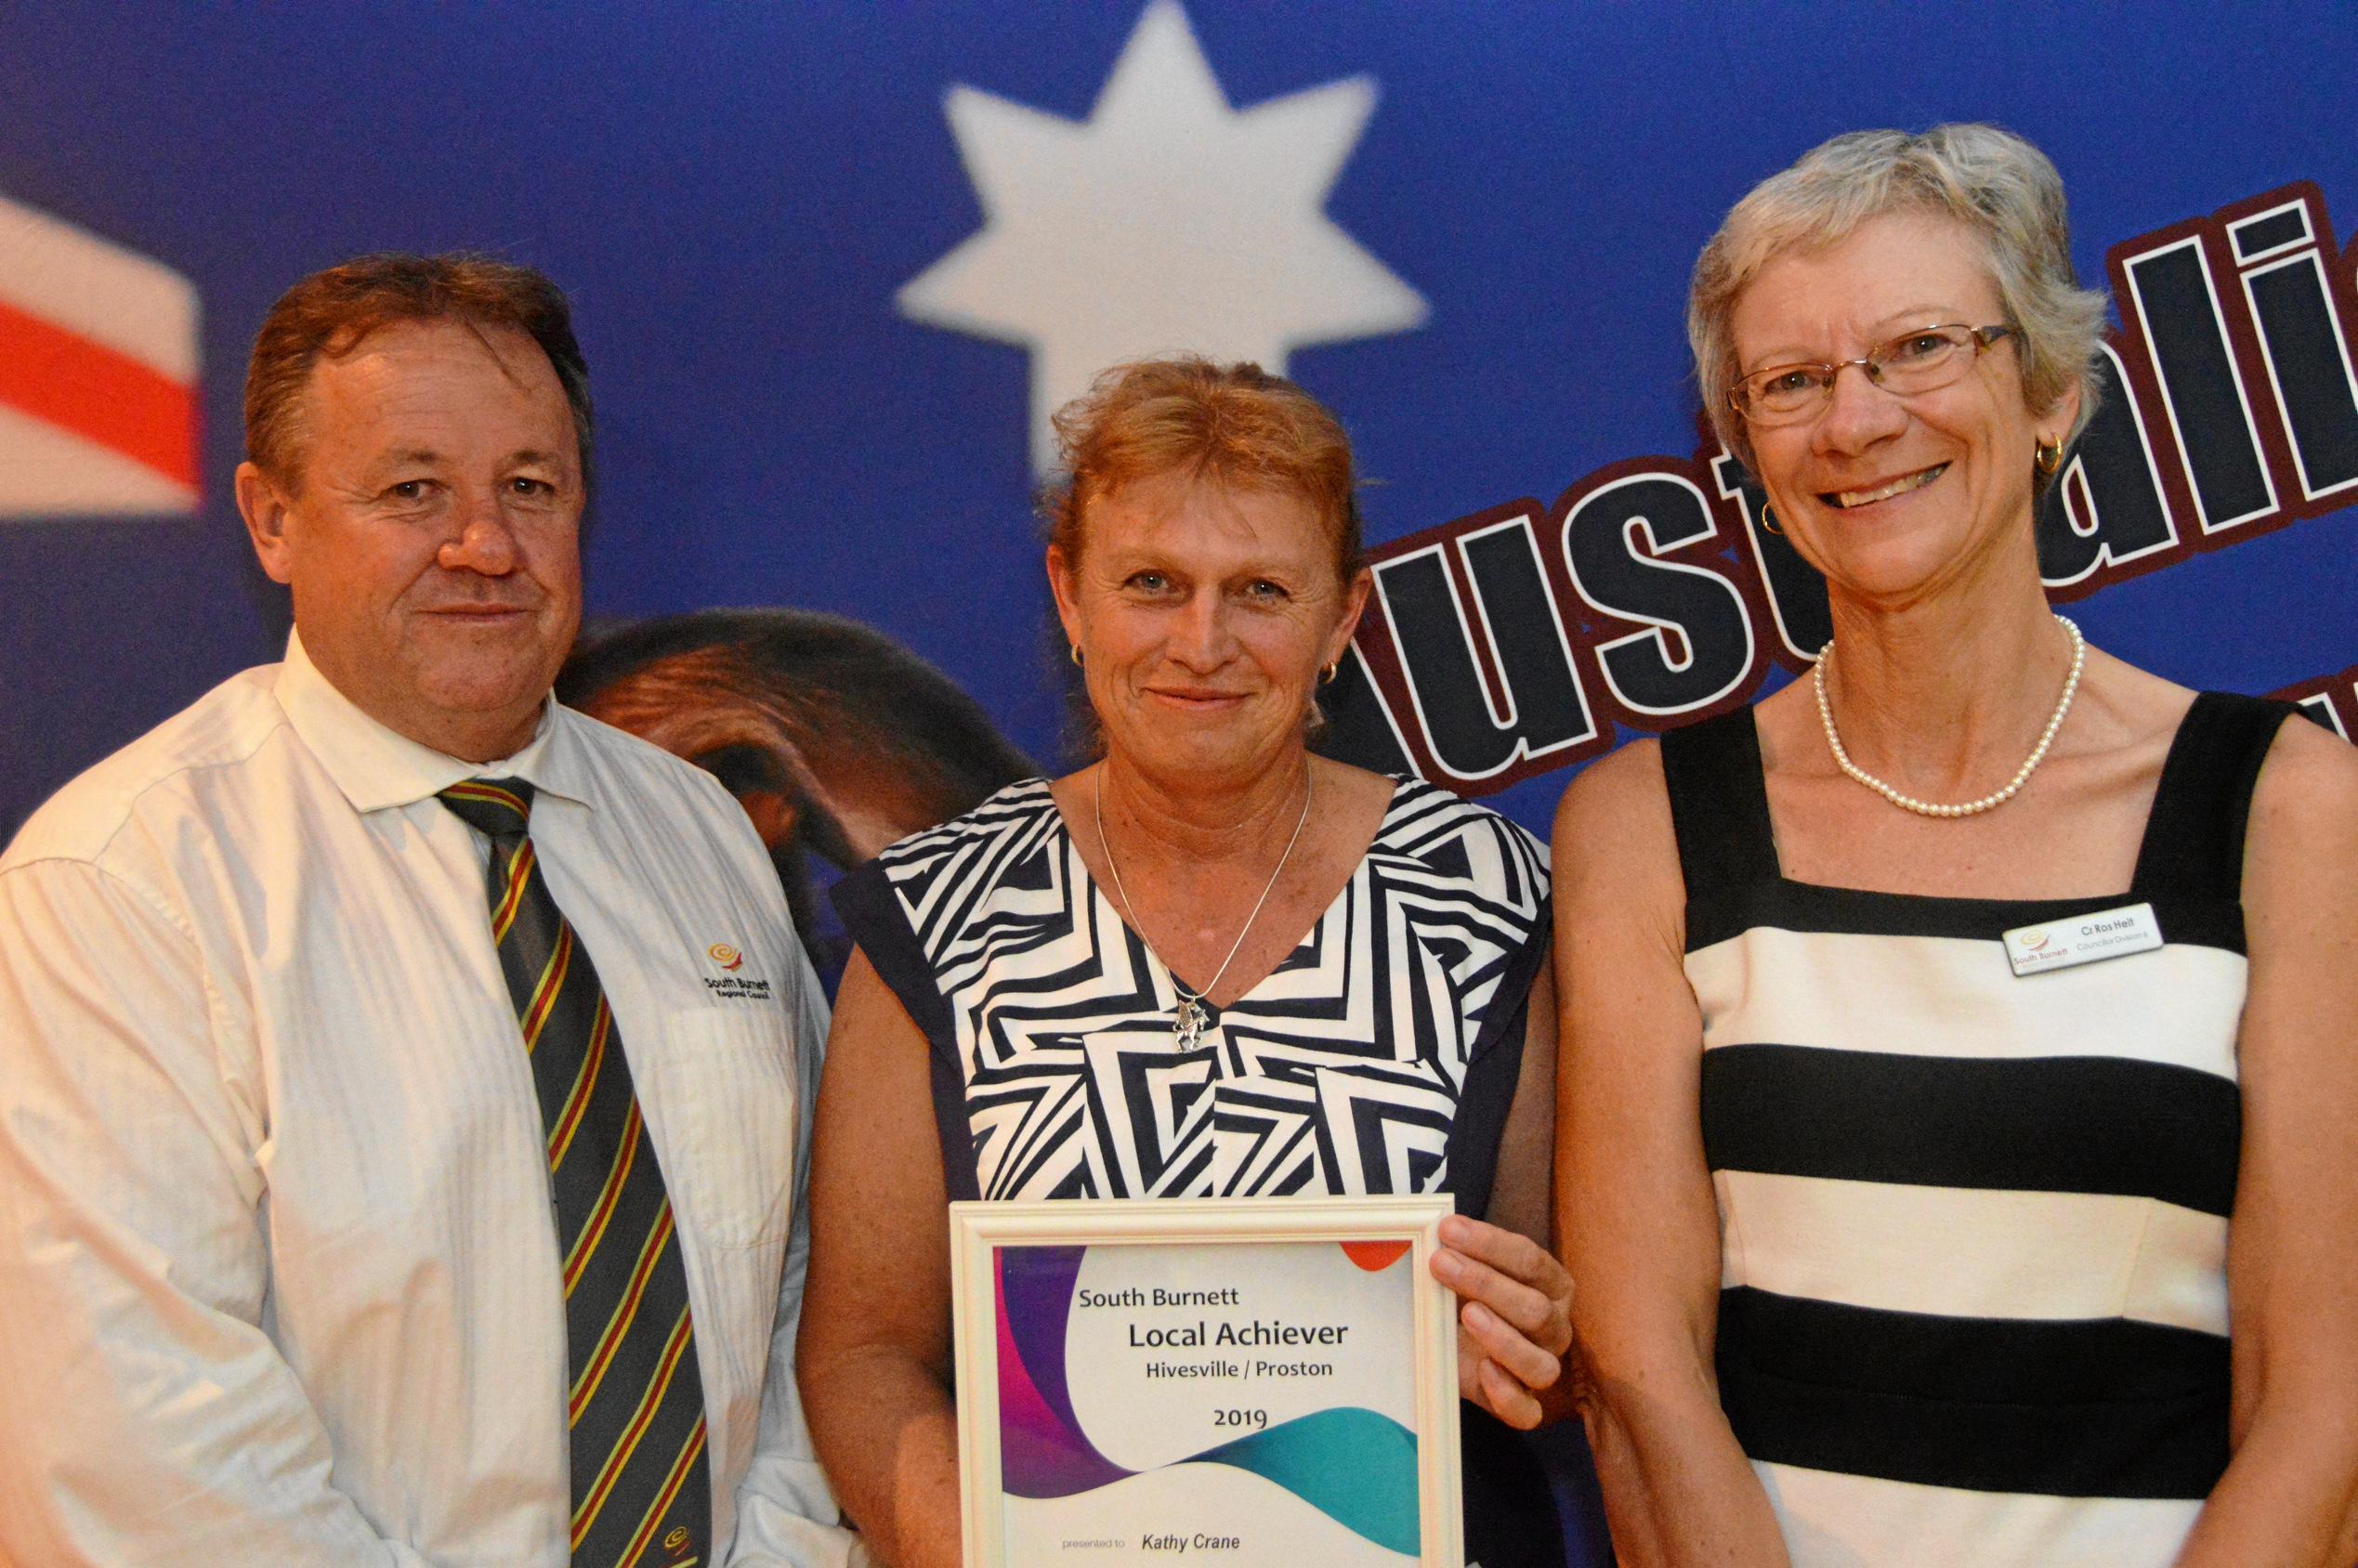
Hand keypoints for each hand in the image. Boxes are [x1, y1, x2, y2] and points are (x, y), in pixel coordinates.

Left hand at [1428, 1213, 1574, 1429]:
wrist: (1462, 1344)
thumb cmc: (1467, 1297)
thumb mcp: (1466, 1271)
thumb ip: (1458, 1252)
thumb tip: (1429, 1229)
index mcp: (1552, 1285)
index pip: (1531, 1261)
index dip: (1489, 1244)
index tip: (1447, 1230)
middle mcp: (1555, 1327)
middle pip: (1535, 1309)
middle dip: (1485, 1283)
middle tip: (1440, 1263)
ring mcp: (1543, 1367)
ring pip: (1541, 1364)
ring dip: (1503, 1339)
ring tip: (1468, 1314)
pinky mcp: (1523, 1405)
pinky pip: (1528, 1412)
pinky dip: (1508, 1394)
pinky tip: (1483, 1370)